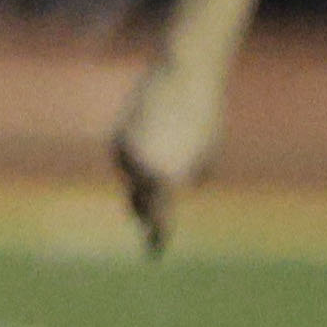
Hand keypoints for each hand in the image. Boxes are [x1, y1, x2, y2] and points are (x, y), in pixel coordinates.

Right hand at [111, 54, 225, 253]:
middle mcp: (142, 169)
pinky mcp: (118, 137)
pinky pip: (127, 158)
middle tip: (151, 229)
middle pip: (139, 203)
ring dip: (143, 183)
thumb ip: (191, 173)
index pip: (159, 217)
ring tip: (156, 170)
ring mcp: (126, 153)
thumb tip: (184, 182)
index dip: (158, 235)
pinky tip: (152, 148)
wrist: (184, 75)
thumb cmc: (204, 115)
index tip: (155, 252)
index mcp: (166, 177)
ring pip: (132, 179)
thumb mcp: (207, 152)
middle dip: (146, 214)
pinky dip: (138, 160)